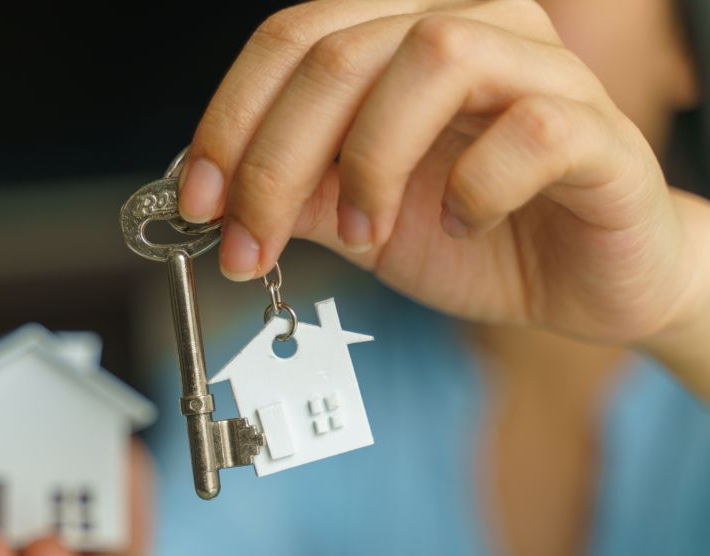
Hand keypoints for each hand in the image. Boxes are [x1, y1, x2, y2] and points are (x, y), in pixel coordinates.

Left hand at [178, 0, 709, 347]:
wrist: (581, 283)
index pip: (293, 40)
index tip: (200, 201)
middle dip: (275, 161)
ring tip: (362, 232)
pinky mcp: (598, 131)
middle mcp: (472, 29)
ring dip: (371, 162)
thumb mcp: (356, 219)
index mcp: (402, 38)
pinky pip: (529, 129)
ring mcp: (541, 70)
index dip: (230, 119)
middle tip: (254, 245)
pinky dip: (474, 188)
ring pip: (434, 58)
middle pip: (342, 53)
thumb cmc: (477, 236)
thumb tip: (216, 197)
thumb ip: (295, 196)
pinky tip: (462, 227)